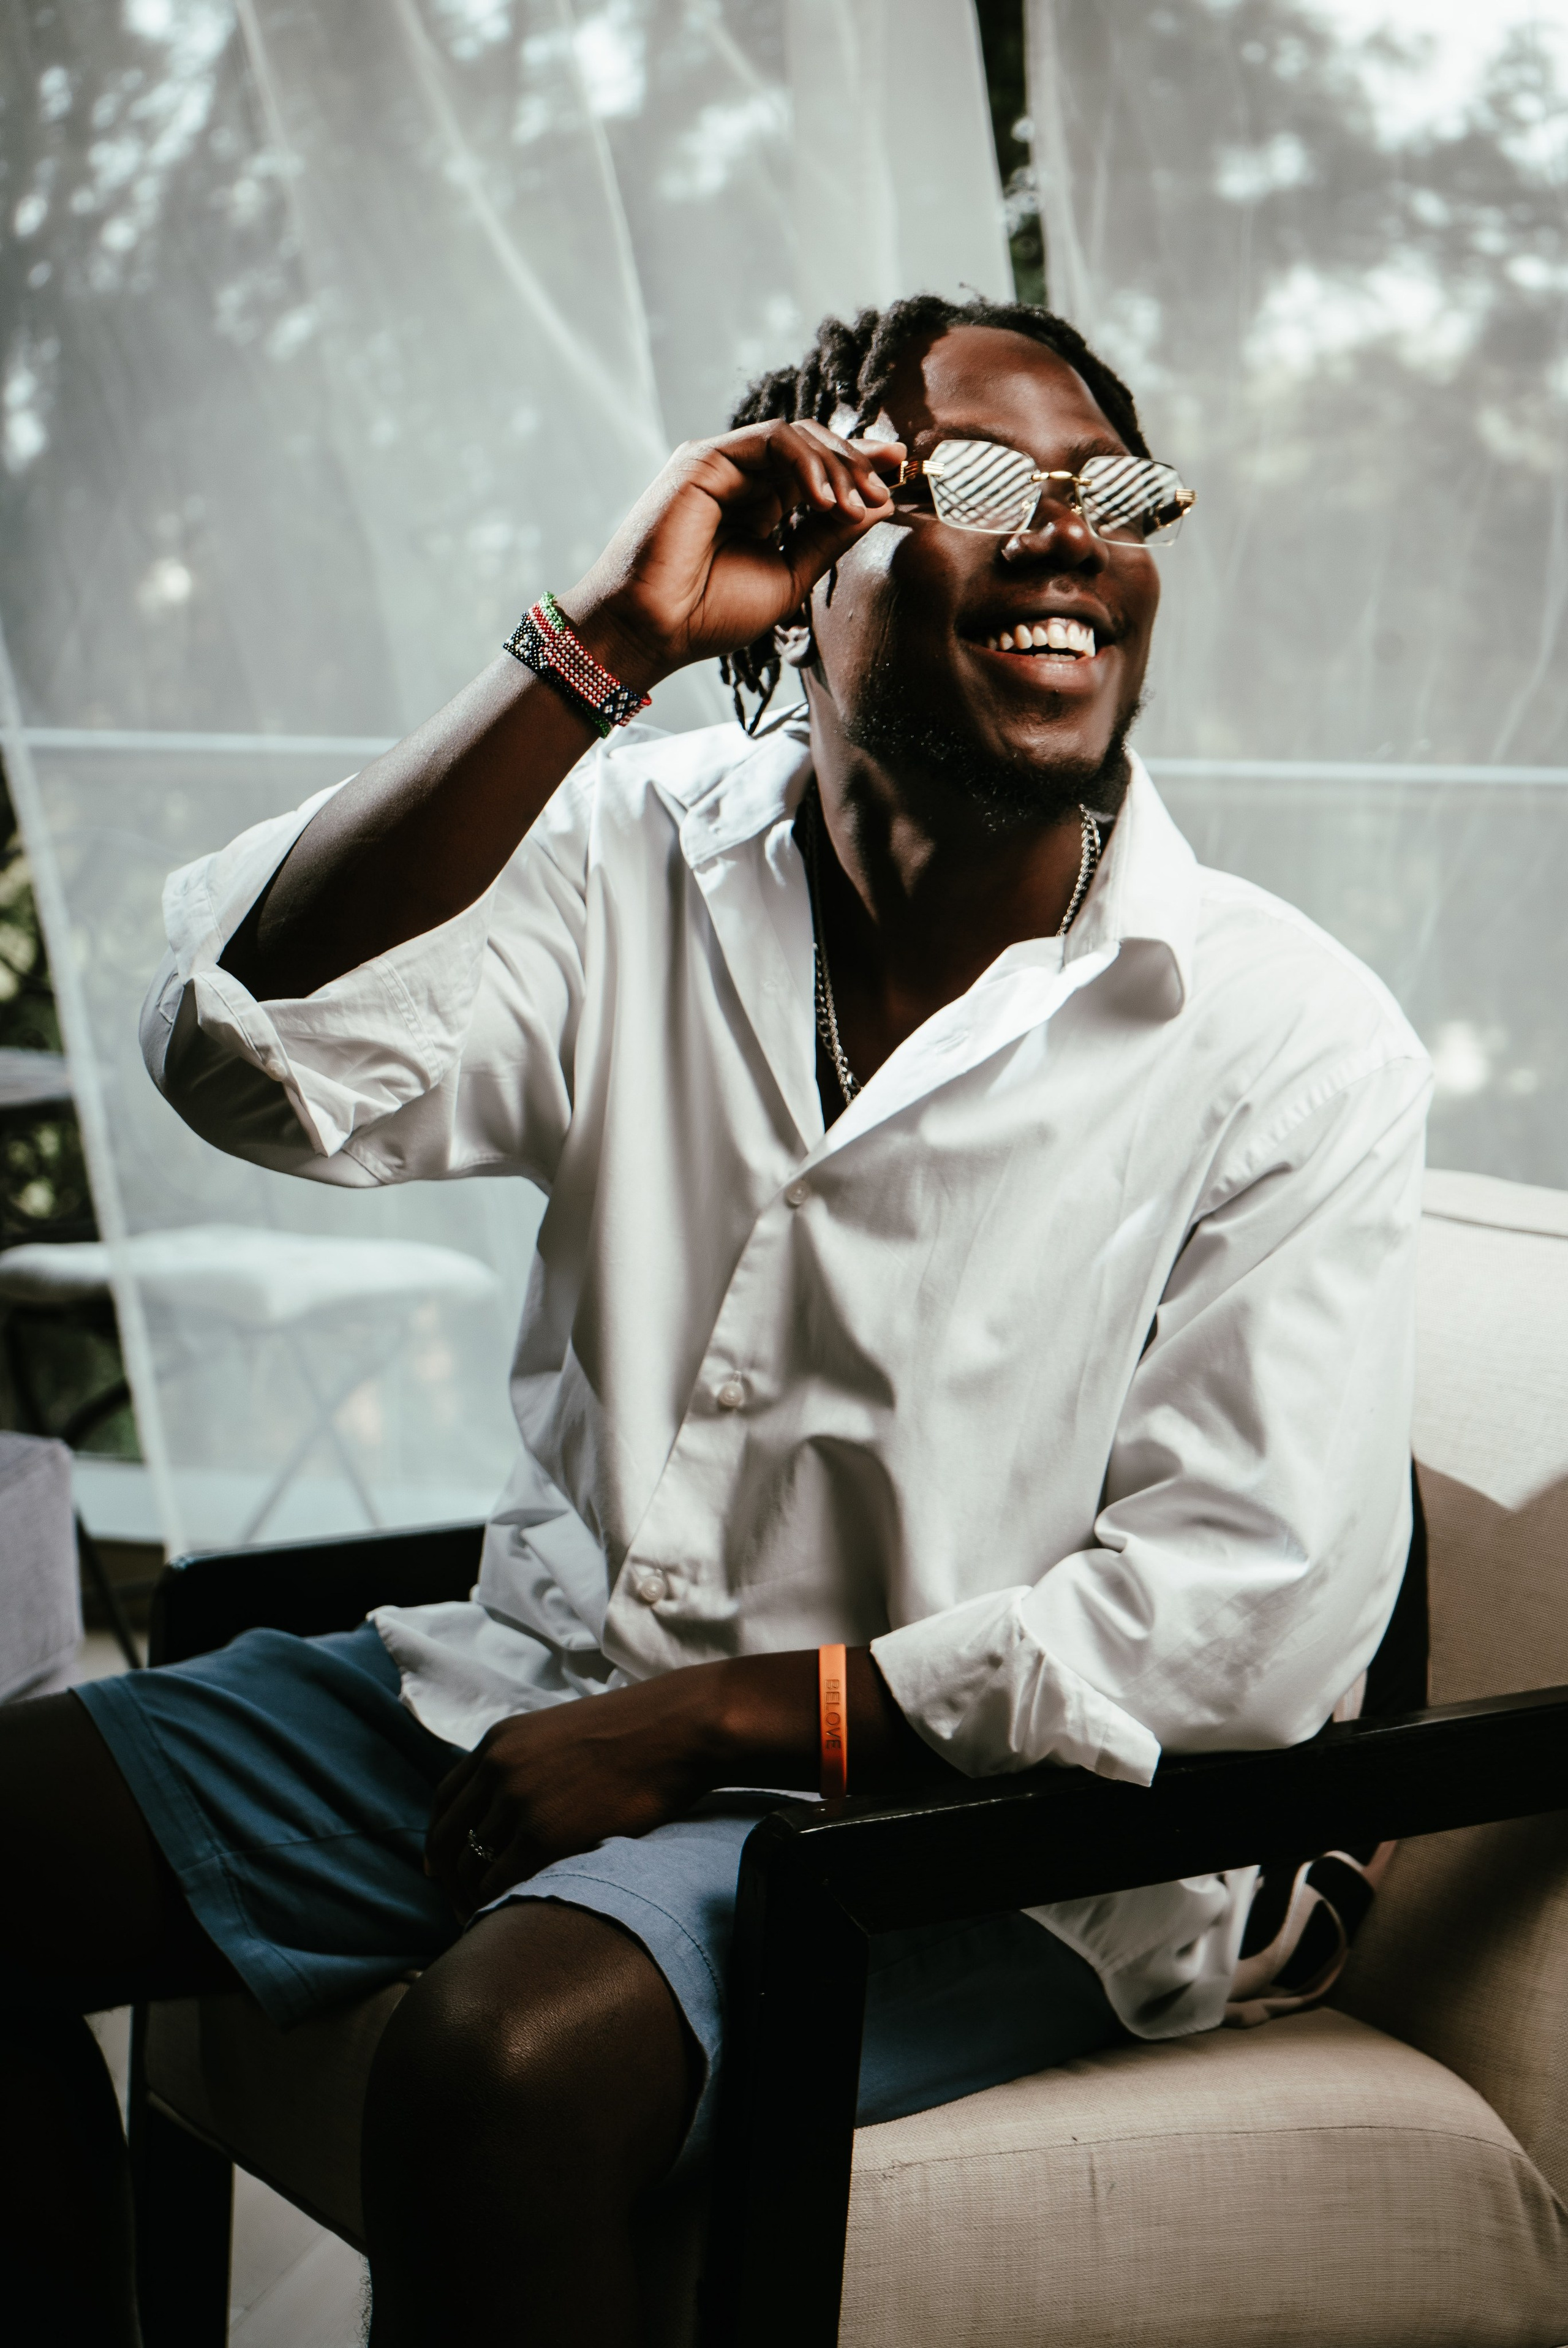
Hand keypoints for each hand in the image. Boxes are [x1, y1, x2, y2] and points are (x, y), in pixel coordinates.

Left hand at [424, 1667, 728, 1916]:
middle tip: (457, 1906)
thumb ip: (526, 1763)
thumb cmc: (635, 1734)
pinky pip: (498, 1881)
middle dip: (447, 1878)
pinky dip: (493, 1904)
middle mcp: (497, 1768)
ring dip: (469, 1896)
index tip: (435, 1867)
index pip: (445, 1799)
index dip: (437, 1838)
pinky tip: (505, 1917)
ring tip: (482, 1919)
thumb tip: (514, 1808)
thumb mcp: (559, 1734)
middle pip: (447, 1836)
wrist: (674, 1730)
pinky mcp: (542, 1834)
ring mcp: (517, 1800)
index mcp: (499, 1741)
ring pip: (469, 1864)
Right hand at [562, 421, 905, 692]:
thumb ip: (830, 538)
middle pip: (814, 447)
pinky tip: (823, 497)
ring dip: (836, 465)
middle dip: (857, 462)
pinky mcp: (705, 459)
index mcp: (762, 508)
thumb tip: (879, 503)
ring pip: (797, 437)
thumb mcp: (790, 575)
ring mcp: (723, 465)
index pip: (819, 472)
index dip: (860, 468)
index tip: (897, 475)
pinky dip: (805, 462)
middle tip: (885, 488)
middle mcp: (743, 480)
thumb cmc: (708, 615)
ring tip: (855, 504)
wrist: (654, 630)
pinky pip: (770, 440)